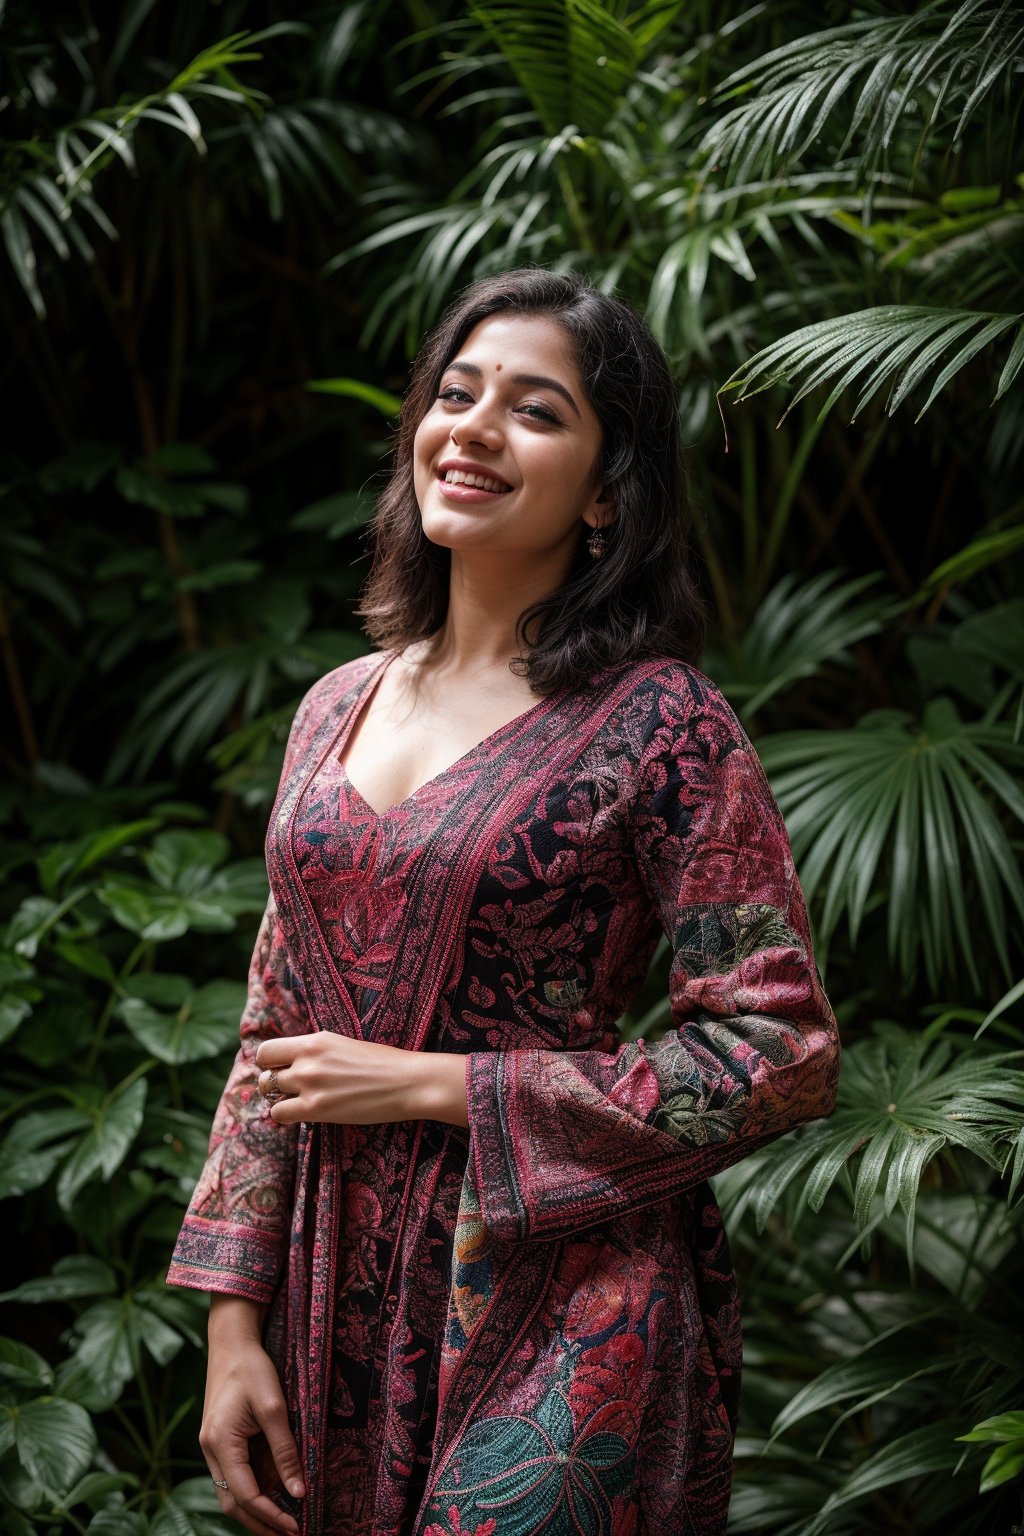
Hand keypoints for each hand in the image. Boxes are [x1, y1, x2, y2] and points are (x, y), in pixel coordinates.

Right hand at [201, 1297, 303, 1535]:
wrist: (231, 1340)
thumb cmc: (252, 1367)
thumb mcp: (274, 1408)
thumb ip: (285, 1451)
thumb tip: (299, 1491)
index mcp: (221, 1444)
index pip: (246, 1495)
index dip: (271, 1515)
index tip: (296, 1526)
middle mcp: (210, 1450)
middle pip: (232, 1503)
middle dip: (260, 1523)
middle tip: (290, 1532)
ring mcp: (212, 1446)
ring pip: (230, 1491)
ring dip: (255, 1509)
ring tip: (284, 1519)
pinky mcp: (219, 1439)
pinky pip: (233, 1474)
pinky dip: (252, 1489)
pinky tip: (273, 1491)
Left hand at [253, 1032, 467, 1127]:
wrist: (407, 1082)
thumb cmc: (383, 1064)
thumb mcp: (343, 1045)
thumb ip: (317, 1051)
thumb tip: (295, 1062)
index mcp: (315, 1040)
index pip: (267, 1050)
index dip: (269, 1063)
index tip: (280, 1070)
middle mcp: (307, 1059)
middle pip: (265, 1074)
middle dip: (273, 1082)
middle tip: (290, 1089)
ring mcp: (309, 1084)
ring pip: (269, 1093)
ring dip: (281, 1099)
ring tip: (299, 1101)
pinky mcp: (315, 1108)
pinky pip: (279, 1114)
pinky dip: (286, 1115)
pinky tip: (303, 1114)